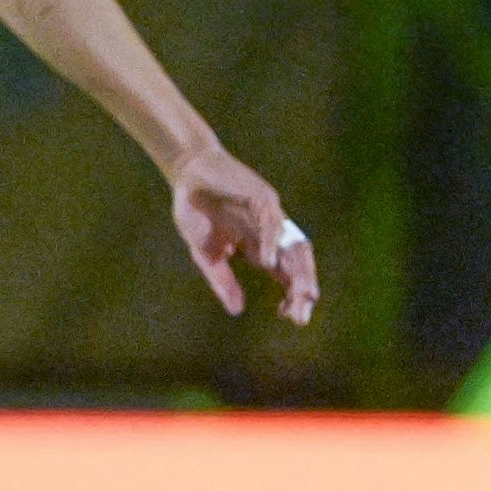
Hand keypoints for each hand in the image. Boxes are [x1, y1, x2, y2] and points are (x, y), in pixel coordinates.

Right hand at [169, 145, 320, 324]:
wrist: (188, 173)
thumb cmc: (197, 212)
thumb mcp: (206, 254)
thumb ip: (223, 280)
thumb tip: (238, 310)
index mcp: (261, 248)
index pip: (287, 276)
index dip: (294, 296)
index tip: (293, 317)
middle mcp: (272, 234)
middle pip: (297, 264)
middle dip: (303, 289)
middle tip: (303, 314)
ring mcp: (271, 215)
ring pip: (294, 244)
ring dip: (299, 269)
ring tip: (302, 294)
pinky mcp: (262, 197)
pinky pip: (272, 222)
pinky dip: (271, 243)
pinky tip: (267, 263)